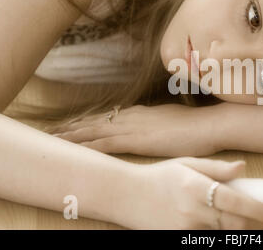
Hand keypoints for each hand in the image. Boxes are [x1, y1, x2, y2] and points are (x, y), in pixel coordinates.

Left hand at [51, 104, 222, 156]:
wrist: (209, 125)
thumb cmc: (197, 125)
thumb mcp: (173, 121)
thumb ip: (157, 124)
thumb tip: (152, 128)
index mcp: (141, 112)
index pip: (107, 117)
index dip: (88, 121)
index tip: (72, 125)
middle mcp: (132, 117)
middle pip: (96, 121)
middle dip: (73, 127)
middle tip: (53, 130)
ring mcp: (134, 127)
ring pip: (95, 130)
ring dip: (73, 135)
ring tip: (54, 139)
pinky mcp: (137, 139)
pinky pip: (106, 143)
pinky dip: (88, 145)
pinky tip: (75, 149)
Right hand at [113, 157, 262, 228]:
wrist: (127, 195)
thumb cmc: (159, 176)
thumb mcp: (187, 163)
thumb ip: (216, 168)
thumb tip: (243, 167)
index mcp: (195, 187)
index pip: (235, 200)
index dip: (260, 209)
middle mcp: (192, 211)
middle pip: (235, 224)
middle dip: (258, 224)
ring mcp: (184, 229)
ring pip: (224, 235)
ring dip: (243, 232)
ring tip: (255, 224)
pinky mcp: (177, 239)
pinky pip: (207, 241)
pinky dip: (222, 236)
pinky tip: (229, 229)